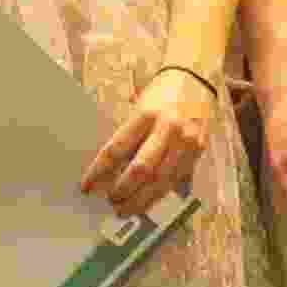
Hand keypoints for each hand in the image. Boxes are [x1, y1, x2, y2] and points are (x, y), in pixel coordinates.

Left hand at [79, 70, 212, 219]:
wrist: (195, 78)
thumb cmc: (161, 94)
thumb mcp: (139, 109)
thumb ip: (129, 137)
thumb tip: (110, 171)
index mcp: (146, 115)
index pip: (116, 150)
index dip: (99, 172)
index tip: (88, 186)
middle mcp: (168, 128)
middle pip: (140, 170)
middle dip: (123, 191)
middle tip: (110, 202)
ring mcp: (186, 141)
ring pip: (161, 181)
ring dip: (141, 200)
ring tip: (126, 208)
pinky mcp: (198, 151)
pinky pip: (177, 180)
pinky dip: (161, 194)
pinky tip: (148, 202)